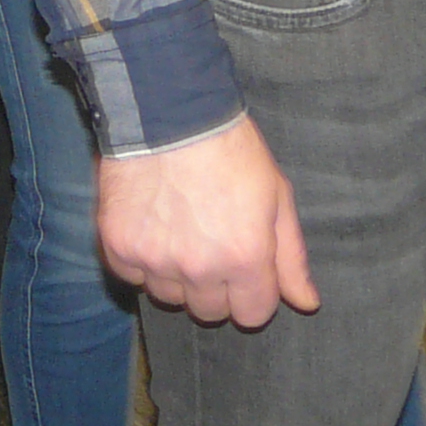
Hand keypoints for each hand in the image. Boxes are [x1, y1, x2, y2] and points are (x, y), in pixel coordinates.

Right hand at [96, 117, 319, 326]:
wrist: (168, 110)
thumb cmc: (229, 148)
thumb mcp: (276, 196)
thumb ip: (291, 256)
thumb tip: (307, 304)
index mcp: (245, 258)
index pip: (253, 315)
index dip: (253, 292)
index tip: (243, 265)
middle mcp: (199, 268)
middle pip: (210, 311)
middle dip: (215, 286)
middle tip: (209, 242)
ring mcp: (155, 259)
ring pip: (169, 296)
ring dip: (175, 275)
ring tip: (177, 230)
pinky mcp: (119, 246)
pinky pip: (131, 276)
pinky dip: (140, 259)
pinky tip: (150, 225)